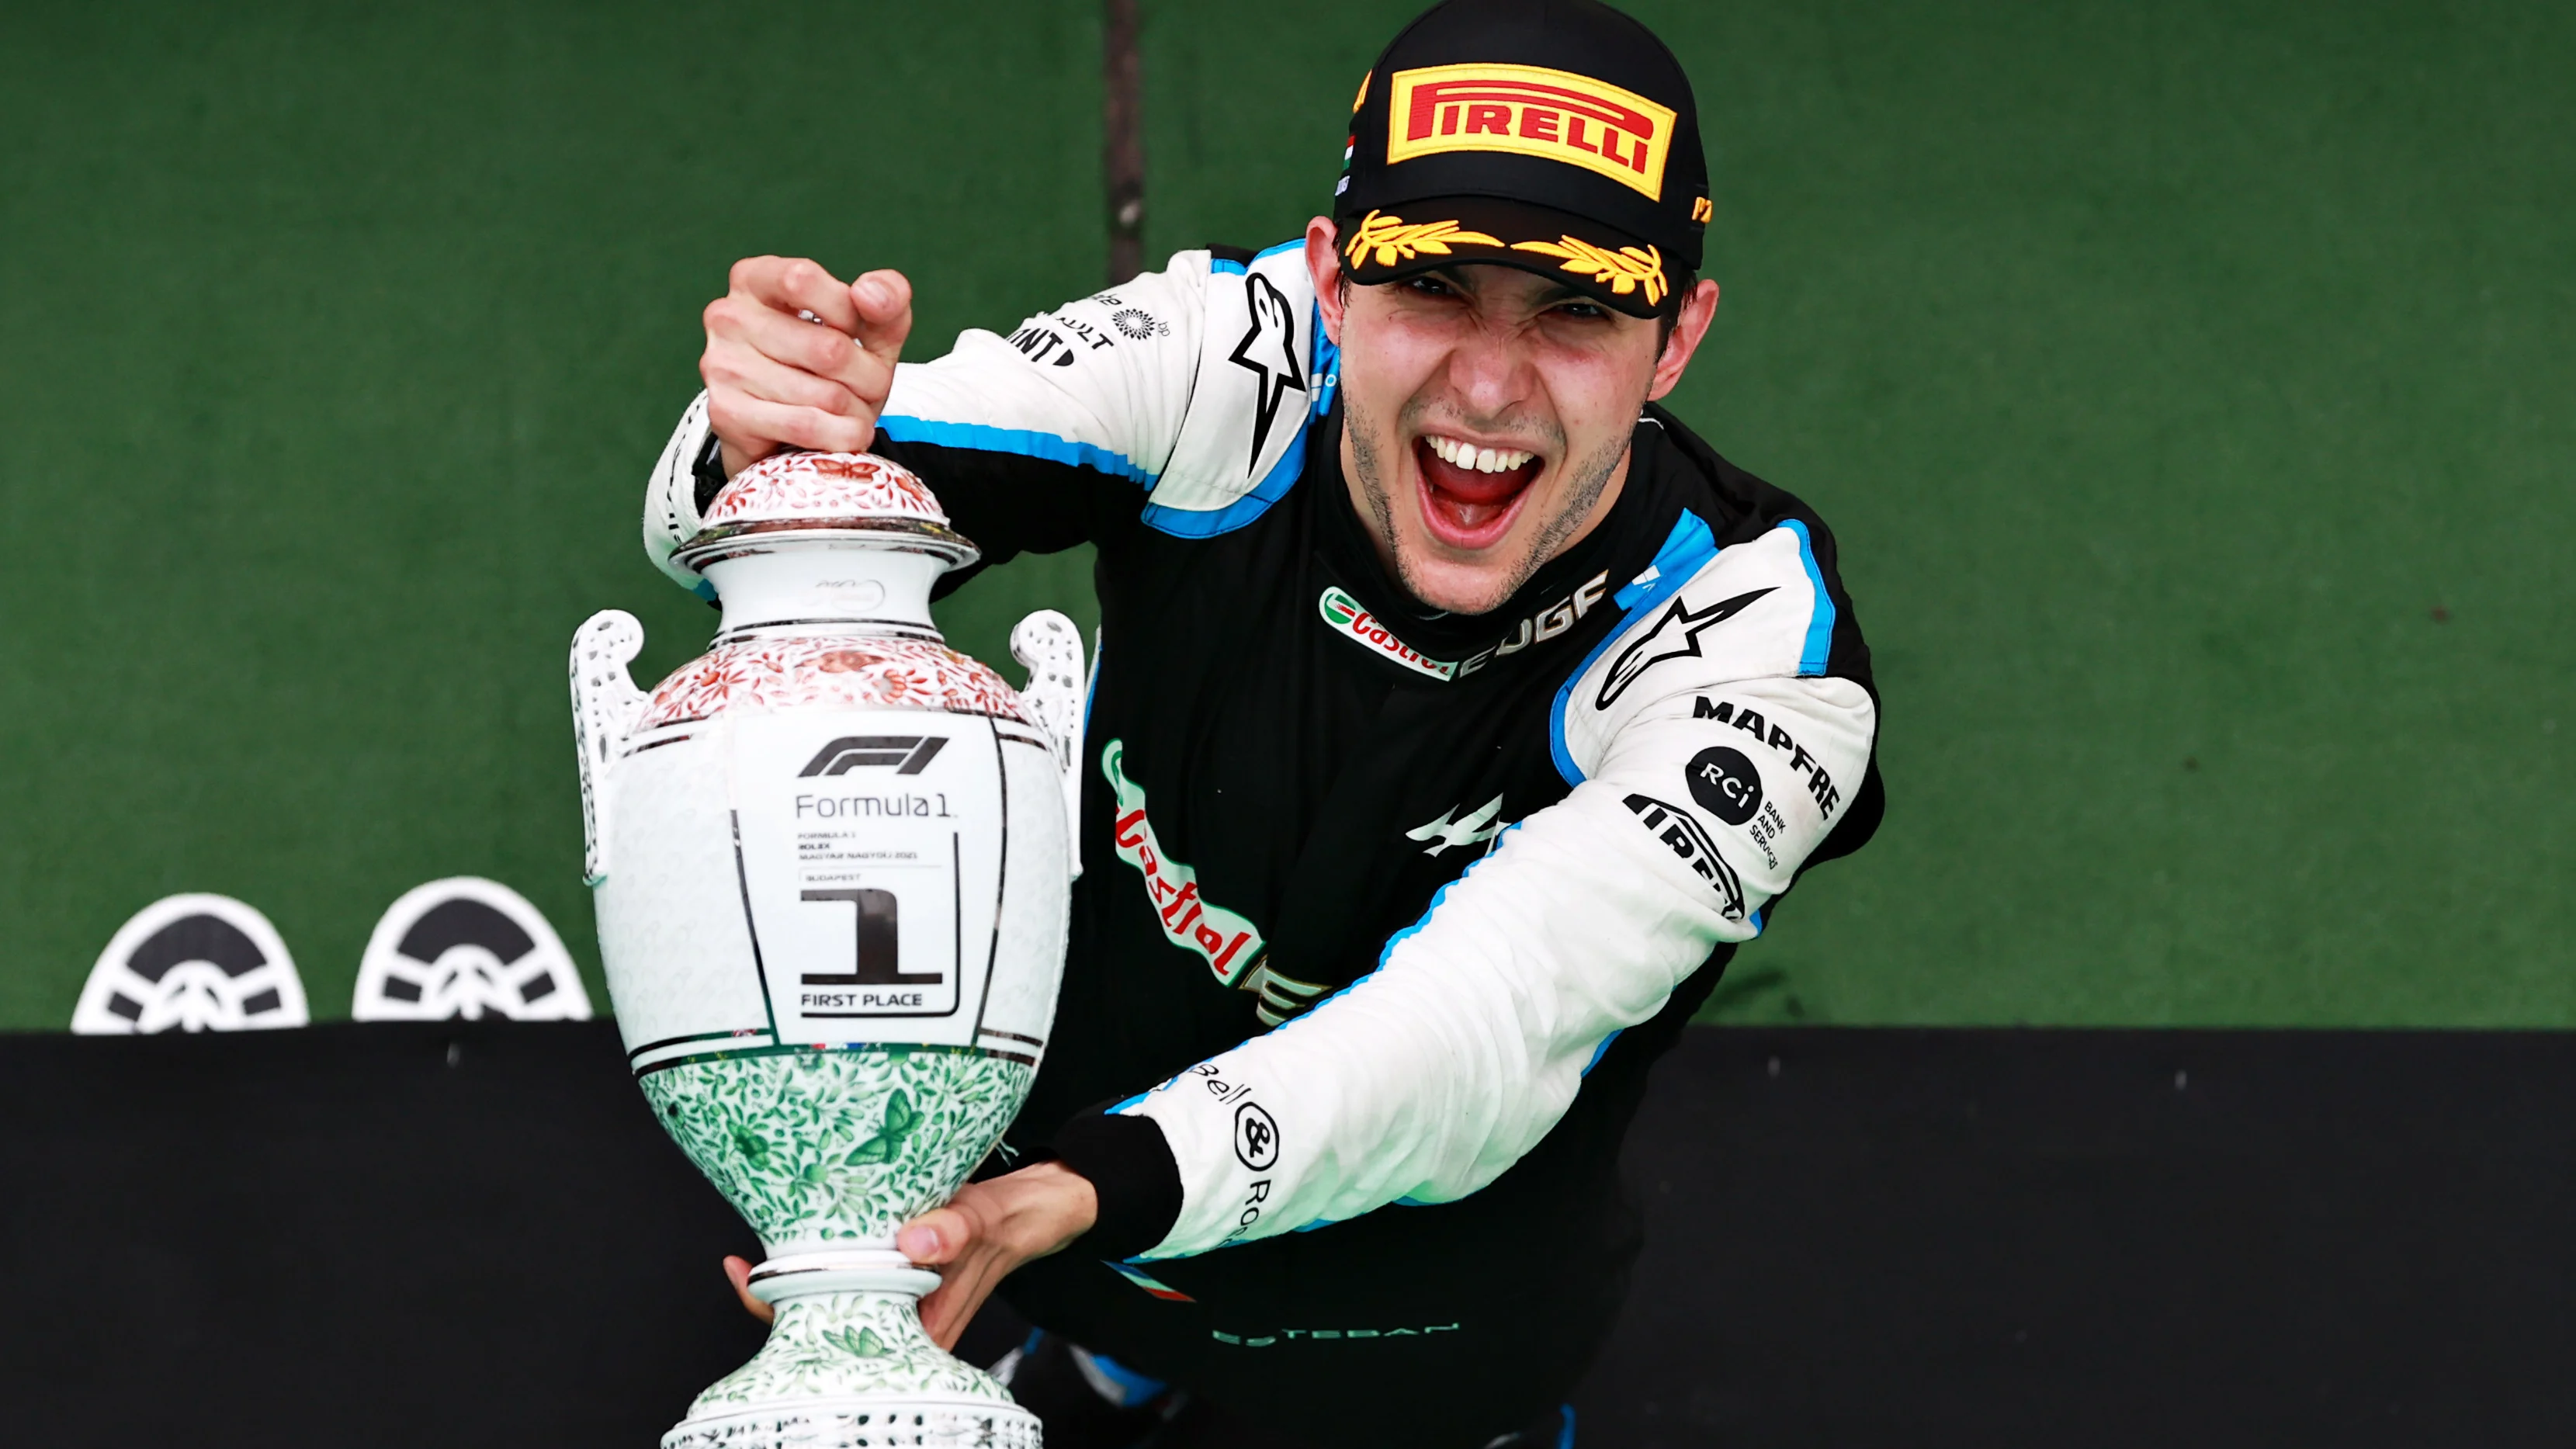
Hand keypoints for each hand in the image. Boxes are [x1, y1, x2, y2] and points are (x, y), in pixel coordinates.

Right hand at [699, 257, 913, 476]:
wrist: (784, 430)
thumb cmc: (827, 367)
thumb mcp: (866, 327)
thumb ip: (886, 297)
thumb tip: (869, 293)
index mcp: (755, 279)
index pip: (803, 279)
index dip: (849, 313)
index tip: (856, 331)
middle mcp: (728, 316)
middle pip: (829, 349)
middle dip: (869, 377)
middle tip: (867, 386)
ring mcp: (722, 365)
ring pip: (825, 395)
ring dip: (857, 411)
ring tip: (850, 411)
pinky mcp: (726, 412)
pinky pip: (807, 426)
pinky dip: (841, 436)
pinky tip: (842, 434)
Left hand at [717, 1161, 1097, 1347]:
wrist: (1032, 1211)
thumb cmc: (1008, 1222)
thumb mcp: (983, 1219)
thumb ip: (953, 1231)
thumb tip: (916, 1243)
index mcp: (920, 1328)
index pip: (841, 1335)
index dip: (787, 1315)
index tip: (752, 1280)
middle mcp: (901, 1321)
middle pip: (822, 1322)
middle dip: (777, 1297)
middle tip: (741, 1263)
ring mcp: (894, 1299)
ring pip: (829, 1299)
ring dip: (796, 1275)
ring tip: (758, 1250)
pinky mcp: (892, 1273)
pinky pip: (845, 1272)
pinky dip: (820, 1254)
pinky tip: (796, 1233)